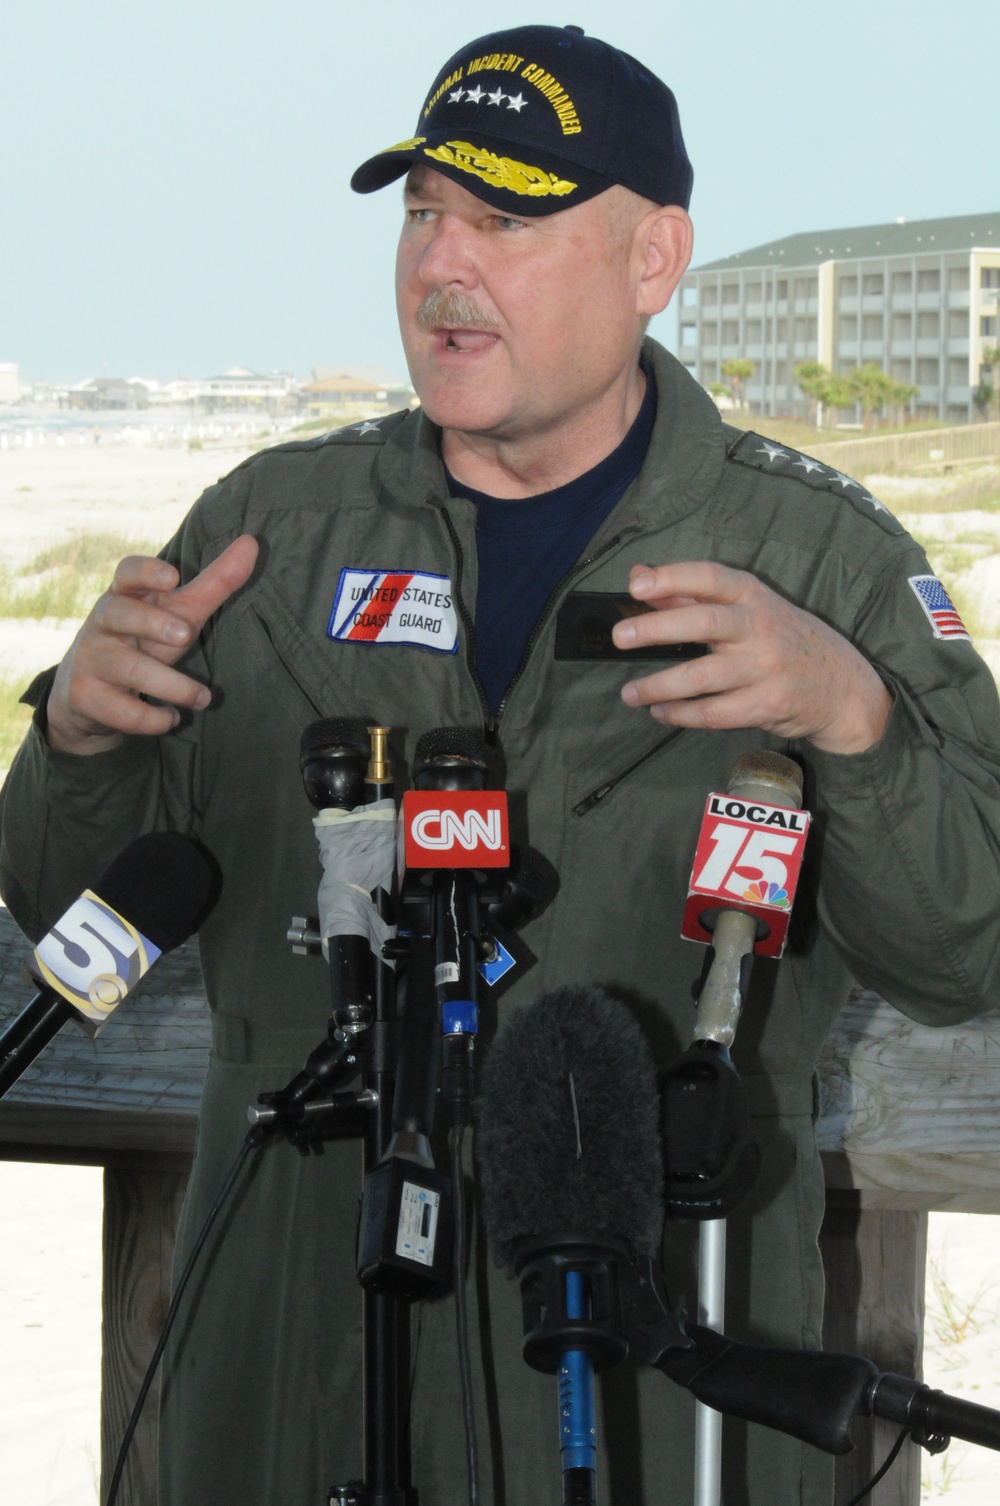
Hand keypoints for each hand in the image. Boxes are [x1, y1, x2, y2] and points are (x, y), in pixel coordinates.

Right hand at [47, 535, 259, 754]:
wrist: (86, 693)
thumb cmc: (142, 640)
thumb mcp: (178, 613)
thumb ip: (215, 583)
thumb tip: (252, 543)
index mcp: (124, 596)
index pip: (125, 573)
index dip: (145, 572)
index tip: (172, 577)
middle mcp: (102, 623)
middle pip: (118, 613)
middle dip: (151, 623)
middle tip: (185, 635)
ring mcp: (91, 660)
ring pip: (128, 669)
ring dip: (171, 685)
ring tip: (203, 698)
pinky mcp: (85, 697)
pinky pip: (120, 710)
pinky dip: (151, 719)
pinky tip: (172, 719)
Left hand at [611, 561, 891, 754]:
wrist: (843, 687)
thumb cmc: (785, 640)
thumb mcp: (750, 608)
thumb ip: (692, 593)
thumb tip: (638, 574)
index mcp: (753, 597)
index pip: (711, 577)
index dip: (673, 578)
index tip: (636, 584)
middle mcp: (760, 627)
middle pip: (705, 622)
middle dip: (658, 628)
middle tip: (620, 637)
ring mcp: (766, 668)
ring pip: (704, 676)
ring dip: (660, 686)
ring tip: (630, 693)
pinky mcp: (768, 705)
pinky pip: (715, 713)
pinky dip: (682, 714)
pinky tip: (661, 712)